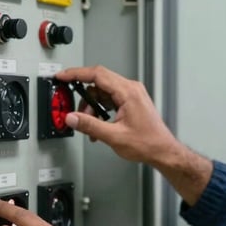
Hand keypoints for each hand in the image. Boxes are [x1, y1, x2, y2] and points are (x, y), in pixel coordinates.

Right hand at [56, 65, 179, 166]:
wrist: (163, 151)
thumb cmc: (148, 143)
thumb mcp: (114, 136)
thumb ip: (90, 125)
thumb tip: (72, 118)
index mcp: (128, 92)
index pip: (97, 74)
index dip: (77, 74)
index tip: (63, 76)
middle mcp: (131, 89)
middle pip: (98, 83)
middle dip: (84, 98)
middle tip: (75, 111)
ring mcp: (132, 94)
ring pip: (102, 93)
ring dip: (93, 108)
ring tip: (90, 126)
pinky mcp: (131, 101)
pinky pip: (110, 99)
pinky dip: (101, 110)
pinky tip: (99, 125)